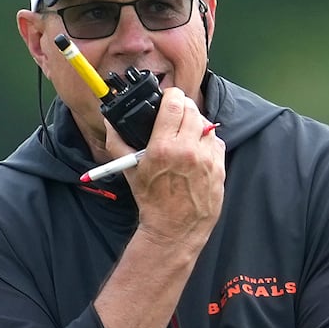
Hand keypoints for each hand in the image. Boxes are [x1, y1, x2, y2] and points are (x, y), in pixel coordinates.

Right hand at [119, 89, 224, 246]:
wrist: (174, 230)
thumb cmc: (152, 202)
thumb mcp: (130, 171)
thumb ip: (117, 142)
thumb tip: (109, 121)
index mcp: (163, 147)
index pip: (175, 103)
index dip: (172, 96)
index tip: (170, 99)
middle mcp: (187, 151)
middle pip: (192, 110)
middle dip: (184, 109)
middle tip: (178, 115)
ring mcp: (206, 160)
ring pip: (207, 125)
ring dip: (197, 125)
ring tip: (187, 135)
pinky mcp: (219, 169)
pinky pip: (217, 143)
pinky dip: (208, 142)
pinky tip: (198, 151)